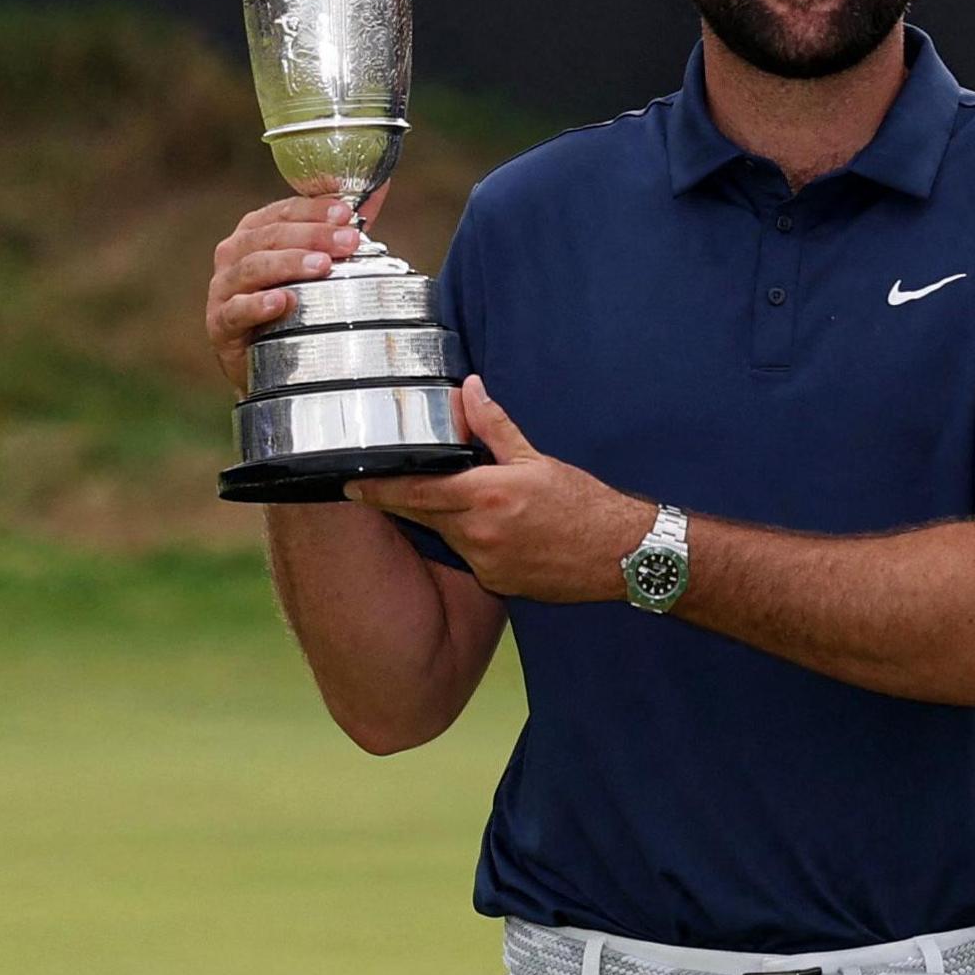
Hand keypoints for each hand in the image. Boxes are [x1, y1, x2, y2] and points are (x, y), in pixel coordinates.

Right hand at [202, 185, 382, 393]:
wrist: (266, 364)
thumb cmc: (293, 305)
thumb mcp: (317, 263)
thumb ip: (342, 227)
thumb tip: (381, 184)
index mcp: (254, 233)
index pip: (283, 211)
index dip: (315, 209)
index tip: (347, 213)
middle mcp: (233, 255)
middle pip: (269, 236)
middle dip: (312, 235)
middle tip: (348, 241)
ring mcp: (223, 289)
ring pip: (252, 267)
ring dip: (289, 264)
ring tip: (322, 266)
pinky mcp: (220, 324)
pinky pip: (235, 310)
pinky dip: (257, 304)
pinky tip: (282, 301)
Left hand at [345, 378, 655, 603]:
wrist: (624, 555)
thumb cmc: (583, 503)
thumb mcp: (536, 458)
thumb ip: (493, 426)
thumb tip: (469, 390)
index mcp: (485, 496)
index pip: (416, 493)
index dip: (379, 490)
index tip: (350, 484)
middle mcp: (479, 533)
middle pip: (426, 516)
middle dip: (413, 502)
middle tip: (396, 488)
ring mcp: (487, 563)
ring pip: (449, 537)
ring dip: (449, 520)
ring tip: (473, 505)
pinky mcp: (498, 584)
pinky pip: (471, 559)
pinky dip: (473, 542)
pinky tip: (497, 532)